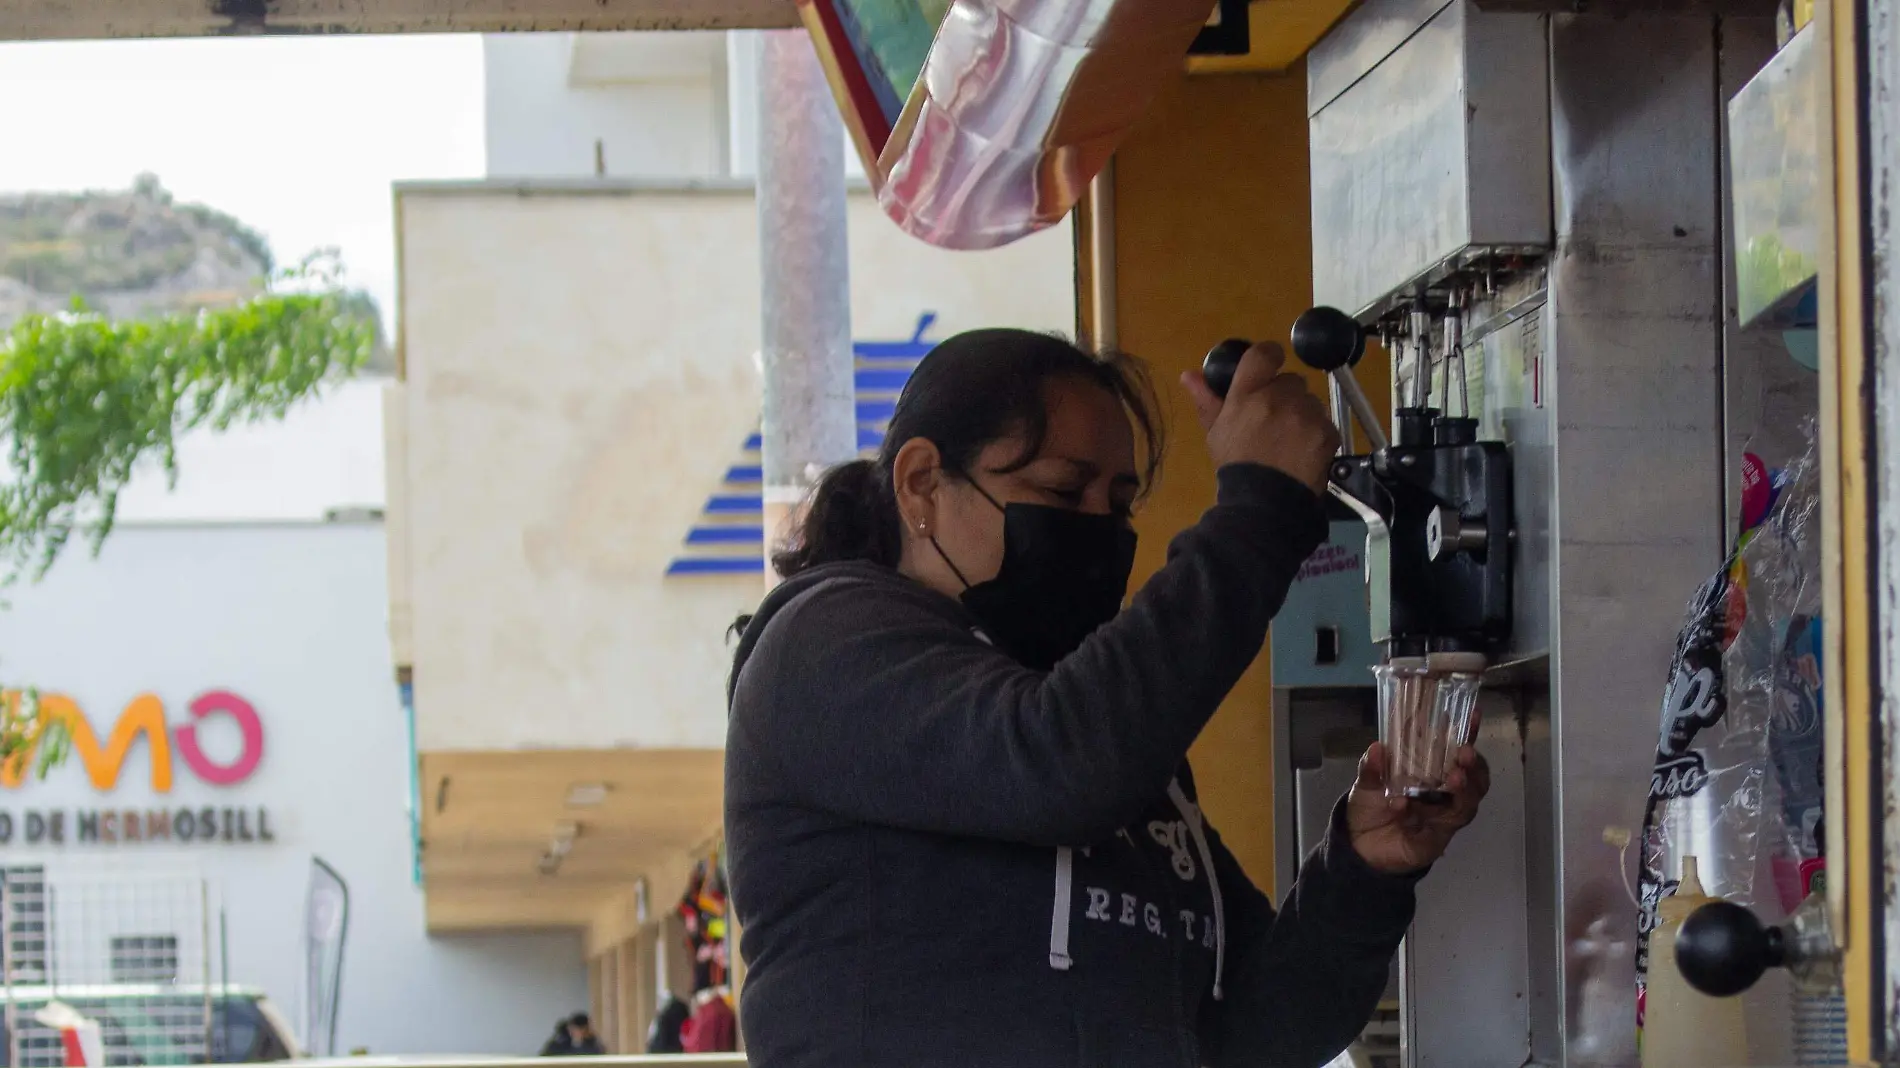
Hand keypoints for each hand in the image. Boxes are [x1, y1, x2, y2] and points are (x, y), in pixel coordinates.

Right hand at [1181, 340, 1340, 494]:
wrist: (1264, 503)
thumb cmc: (1236, 466)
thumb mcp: (1216, 432)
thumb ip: (1207, 399)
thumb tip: (1189, 375)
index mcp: (1248, 394)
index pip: (1264, 354)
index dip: (1268, 357)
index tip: (1268, 369)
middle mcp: (1280, 397)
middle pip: (1290, 381)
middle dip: (1284, 396)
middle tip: (1273, 421)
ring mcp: (1307, 414)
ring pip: (1309, 401)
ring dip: (1302, 414)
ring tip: (1289, 441)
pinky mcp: (1327, 431)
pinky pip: (1324, 422)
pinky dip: (1316, 434)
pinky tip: (1303, 452)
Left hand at [1344, 742, 1488, 874]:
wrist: (1358, 846)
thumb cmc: (1370, 807)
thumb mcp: (1366, 783)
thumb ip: (1371, 767)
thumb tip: (1377, 747)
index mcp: (1433, 773)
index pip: (1457, 752)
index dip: (1469, 734)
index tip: (1475, 715)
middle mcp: (1445, 795)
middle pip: (1474, 779)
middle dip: (1473, 766)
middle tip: (1465, 753)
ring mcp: (1445, 818)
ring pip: (1467, 804)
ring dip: (1463, 789)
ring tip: (1454, 777)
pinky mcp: (1437, 839)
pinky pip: (1439, 827)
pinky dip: (1422, 814)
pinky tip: (1402, 804)